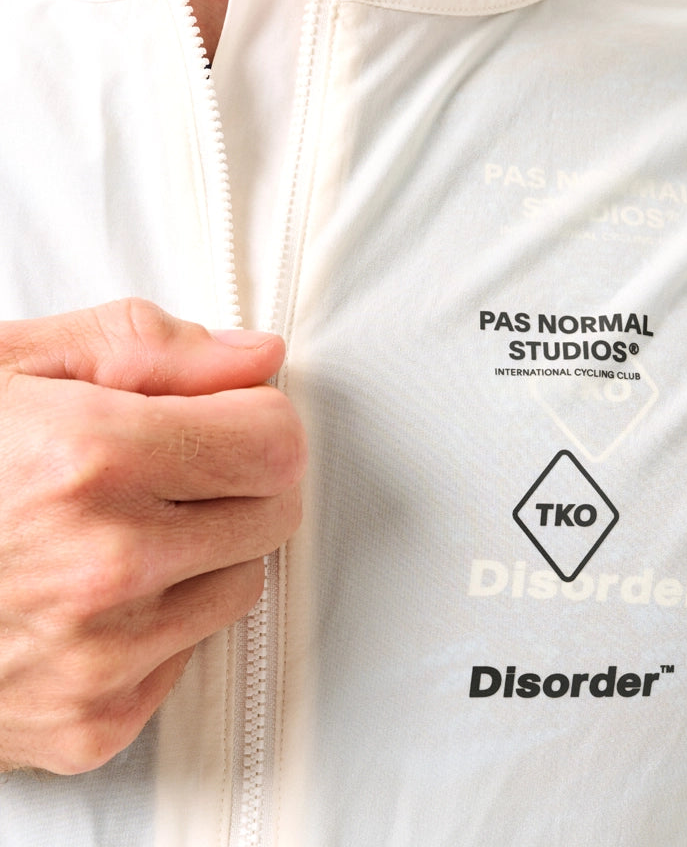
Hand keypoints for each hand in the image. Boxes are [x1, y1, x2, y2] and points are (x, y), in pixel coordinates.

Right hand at [0, 299, 305, 774]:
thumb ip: (148, 347)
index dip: (256, 419)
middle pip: (274, 513)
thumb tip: (257, 356)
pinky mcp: (92, 722)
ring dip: (204, 551)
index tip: (228, 417)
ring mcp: (98, 657)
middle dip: (237, 480)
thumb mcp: (10, 366)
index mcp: (89, 459)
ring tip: (116, 530)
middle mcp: (102, 566)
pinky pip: (190, 653)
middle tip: (167, 468)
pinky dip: (160, 620)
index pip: (277, 445)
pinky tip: (91, 596)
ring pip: (242, 582)